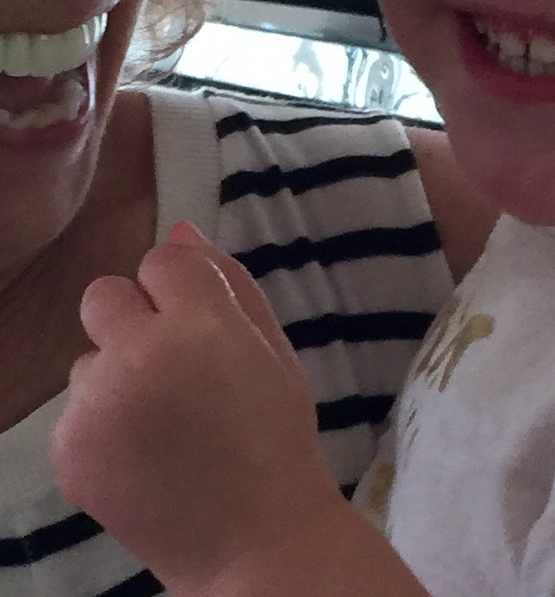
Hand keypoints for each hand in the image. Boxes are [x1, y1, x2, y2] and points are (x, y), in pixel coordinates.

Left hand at [51, 223, 344, 593]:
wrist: (253, 541)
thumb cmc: (275, 436)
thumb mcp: (272, 348)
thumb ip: (228, 279)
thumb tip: (179, 226)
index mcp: (200, 323)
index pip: (163, 259)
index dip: (186, 290)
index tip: (206, 326)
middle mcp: (137, 355)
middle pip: (105, 294)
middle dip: (137, 319)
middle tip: (175, 368)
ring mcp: (95, 407)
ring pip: (88, 357)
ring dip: (118, 375)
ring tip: (164, 422)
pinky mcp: (68, 451)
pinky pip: (74, 410)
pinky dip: (102, 425)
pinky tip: (142, 454)